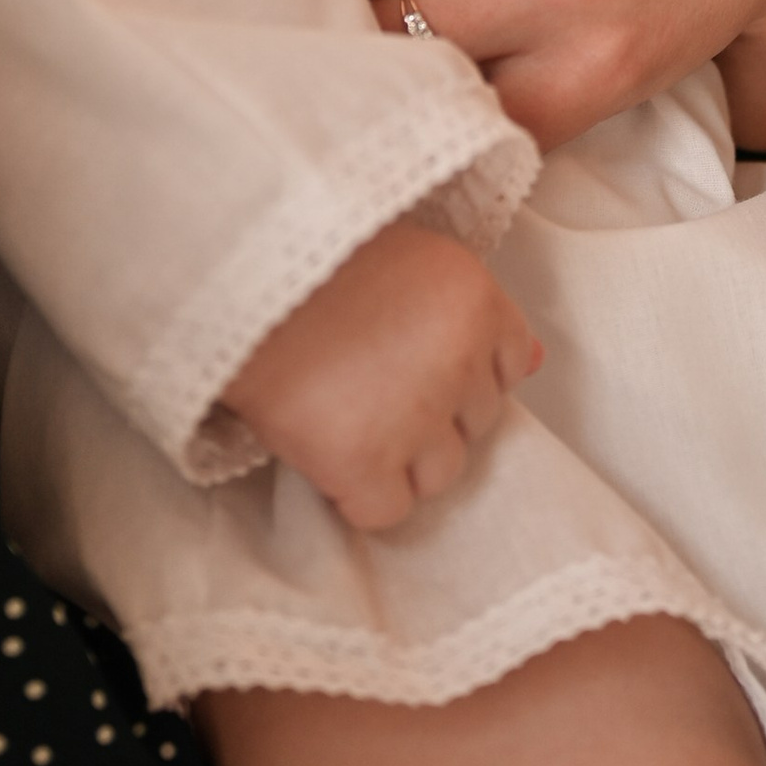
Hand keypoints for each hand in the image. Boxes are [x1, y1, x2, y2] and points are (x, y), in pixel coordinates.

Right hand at [220, 219, 540, 532]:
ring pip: (439, 473)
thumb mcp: (408, 255)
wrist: (232, 270)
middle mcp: (459, 360)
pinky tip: (327, 454)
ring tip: (345, 417)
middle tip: (373, 387)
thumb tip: (533, 362)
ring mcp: (415, 417)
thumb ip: (468, 308)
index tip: (417, 361)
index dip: (463, 372)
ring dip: (400, 460)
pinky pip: (387, 510)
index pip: (510, 366)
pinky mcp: (363, 463)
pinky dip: (359, 495)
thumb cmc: (311, 254)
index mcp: (474, 299)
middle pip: (476, 424)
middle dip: (433, 415)